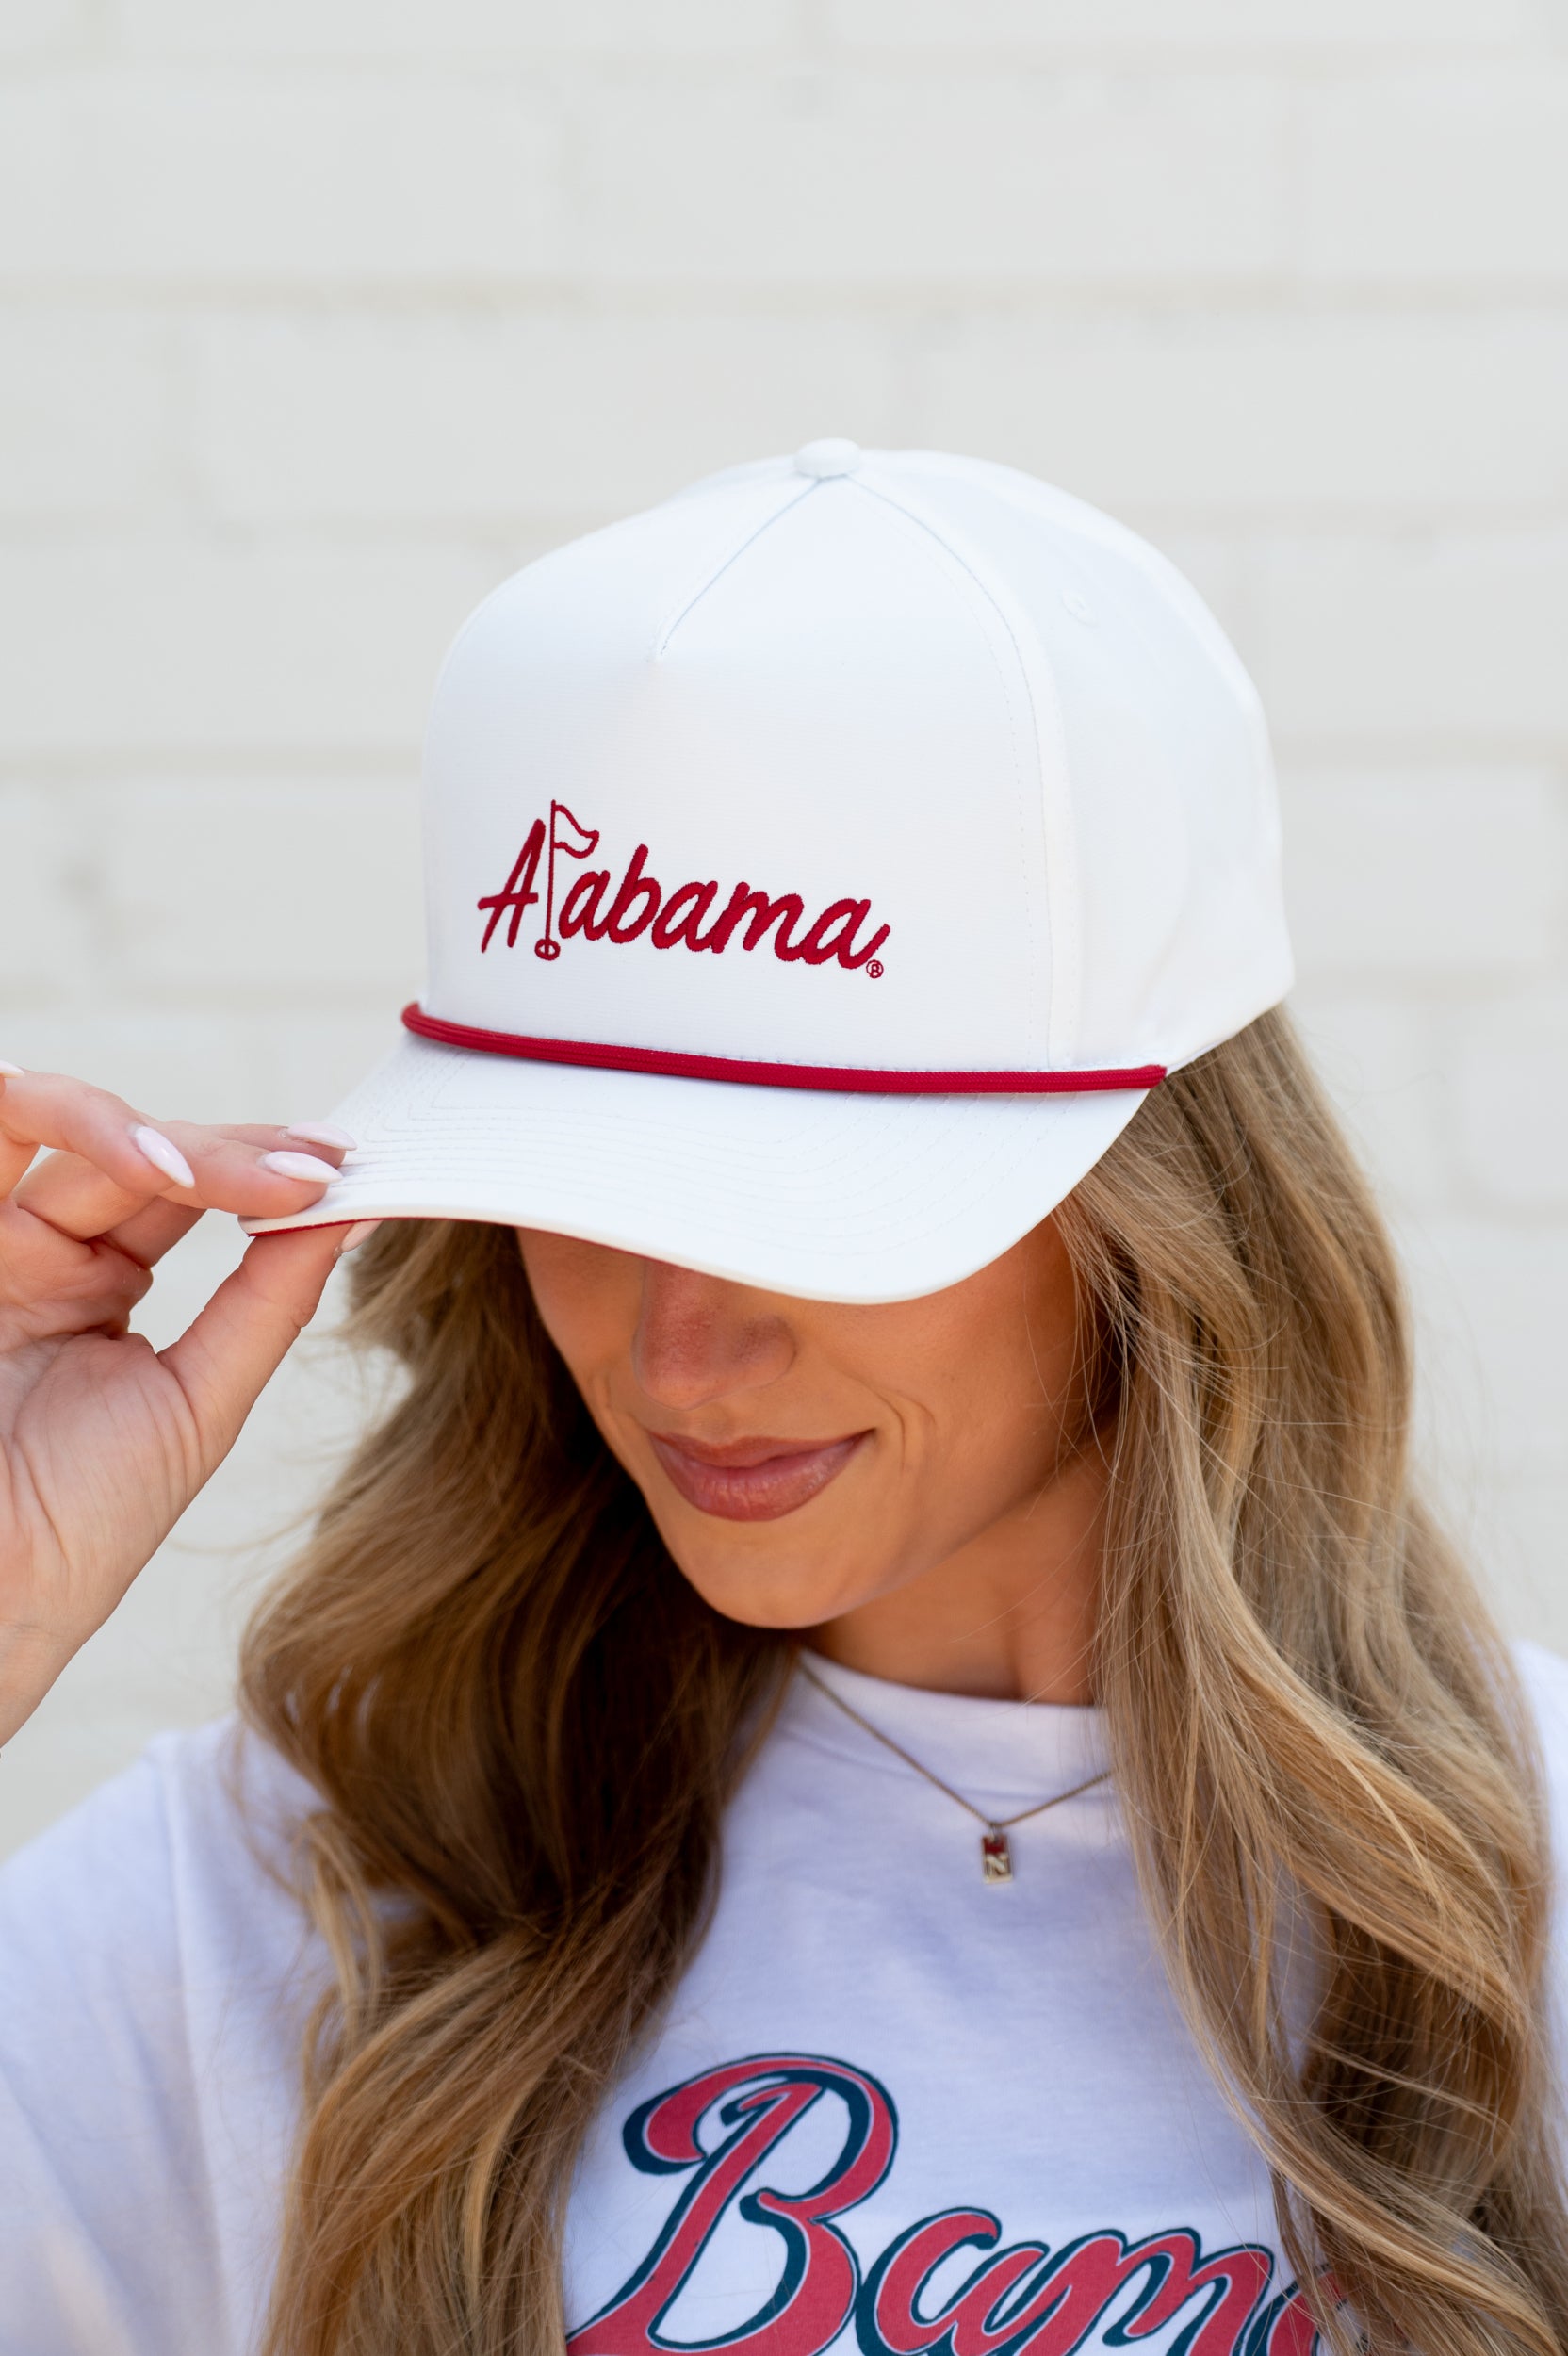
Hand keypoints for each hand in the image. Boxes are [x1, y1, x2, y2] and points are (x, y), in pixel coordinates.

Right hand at [0, 1067, 366, 1745]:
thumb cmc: (80, 1524)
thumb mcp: (199, 1398)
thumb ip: (266, 1300)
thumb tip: (348, 1213)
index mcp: (98, 1284)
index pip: (187, 1188)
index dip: (264, 1164)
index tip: (347, 1166)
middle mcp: (42, 1251)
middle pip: (146, 1150)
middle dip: (239, 1150)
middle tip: (318, 1166)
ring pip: (78, 1127)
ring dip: (167, 1138)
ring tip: (243, 1174)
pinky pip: (0, 1128)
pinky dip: (77, 1123)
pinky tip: (153, 1160)